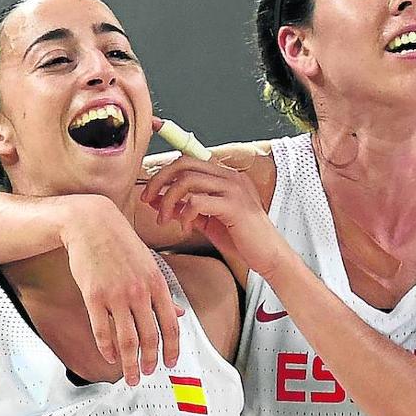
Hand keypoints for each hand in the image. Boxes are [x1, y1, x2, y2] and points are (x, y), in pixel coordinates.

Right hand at [61, 196, 182, 384]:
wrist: (92, 224)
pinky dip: (107, 348)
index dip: (172, 348)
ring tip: (130, 376)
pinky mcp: (94, 297)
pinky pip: (103, 330)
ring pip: (127, 339)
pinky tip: (110, 357)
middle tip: (147, 375)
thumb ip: (164, 293)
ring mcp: (116, 295)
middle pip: (149, 337)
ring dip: (129, 363)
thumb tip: (180, 313)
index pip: (171, 324)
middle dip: (150, 361)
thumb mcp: (150, 264)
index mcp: (157, 284)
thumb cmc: (122, 243)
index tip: (170, 362)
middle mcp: (140, 292)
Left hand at [139, 156, 284, 274]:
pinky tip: (185, 227)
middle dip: (159, 180)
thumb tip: (156, 199)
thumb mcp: (206, 220)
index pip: (189, 160)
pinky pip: (197, 201)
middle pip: (185, 164)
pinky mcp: (234, 206)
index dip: (165, 168)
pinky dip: (184, 214)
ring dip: (168, 200)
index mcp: (226, 177)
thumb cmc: (241, 239)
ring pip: (187, 180)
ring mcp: (234, 189)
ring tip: (165, 219)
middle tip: (147, 199)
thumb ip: (184, 207)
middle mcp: (231, 177)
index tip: (152, 176)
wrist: (268, 255)